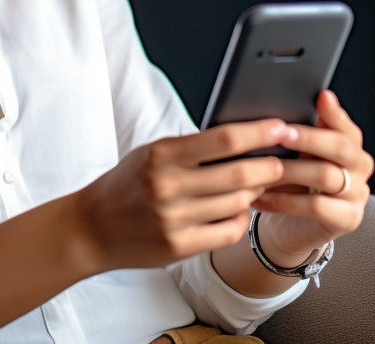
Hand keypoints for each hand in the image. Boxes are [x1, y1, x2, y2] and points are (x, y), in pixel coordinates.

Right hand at [71, 120, 288, 272]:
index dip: (258, 132)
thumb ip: (191, 147)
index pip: (223, 139)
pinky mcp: (178, 247)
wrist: (91, 228)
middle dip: (269, 167)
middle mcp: (167, 186)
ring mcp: (173, 220)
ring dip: (255, 194)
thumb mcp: (152, 154)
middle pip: (238, 174)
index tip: (281, 127)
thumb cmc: (127, 185)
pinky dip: (240, 220)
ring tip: (257, 185)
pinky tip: (237, 211)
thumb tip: (241, 137)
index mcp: (162, 155)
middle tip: (283, 161)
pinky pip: (227, 232)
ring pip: (237, 204)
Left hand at [252, 90, 373, 262]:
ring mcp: (357, 195)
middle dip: (308, 137)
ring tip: (261, 166)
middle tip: (280, 132)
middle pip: (340, 147)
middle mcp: (360, 167)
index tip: (320, 96)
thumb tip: (276, 111)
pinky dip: (285, 200)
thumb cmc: (291, 184)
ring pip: (325, 175)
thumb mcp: (294, 155)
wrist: (291, 228)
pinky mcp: (348, 219)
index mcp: (350, 146)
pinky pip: (315, 206)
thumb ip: (296, 133)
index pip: (346, 125)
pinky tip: (261, 196)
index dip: (334, 112)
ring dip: (290, 169)